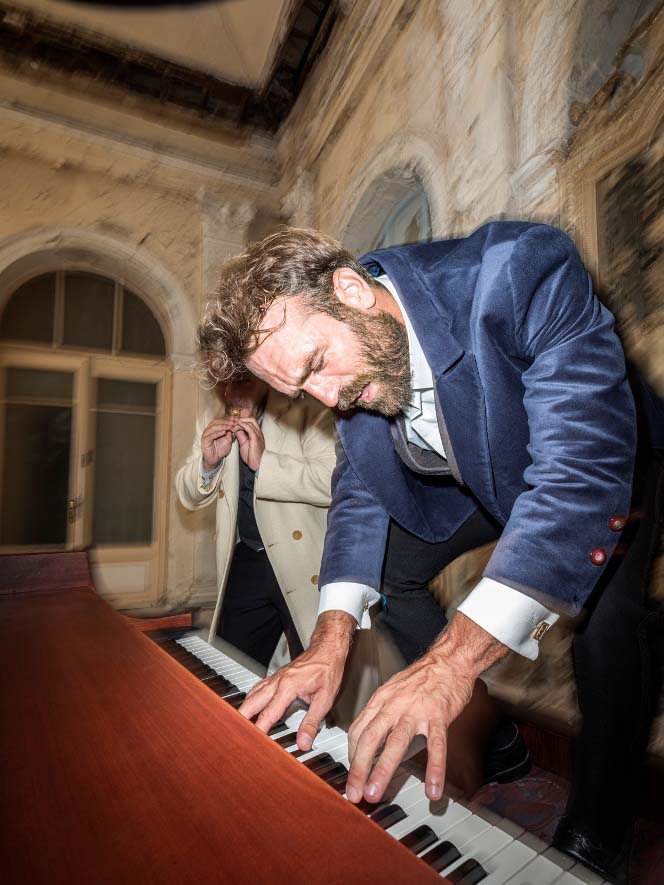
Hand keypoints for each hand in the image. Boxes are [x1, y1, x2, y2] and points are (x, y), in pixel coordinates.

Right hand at [201, 417, 235, 469]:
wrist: (215, 459)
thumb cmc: (221, 449)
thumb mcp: (228, 439)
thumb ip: (230, 432)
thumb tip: (234, 425)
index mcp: (214, 427)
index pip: (220, 419)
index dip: (228, 418)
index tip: (236, 418)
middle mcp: (209, 429)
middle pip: (216, 421)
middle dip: (226, 421)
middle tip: (233, 421)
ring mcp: (206, 434)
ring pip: (214, 427)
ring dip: (223, 425)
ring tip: (230, 426)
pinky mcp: (205, 440)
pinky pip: (211, 435)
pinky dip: (218, 432)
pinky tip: (224, 431)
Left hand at [234, 416, 264, 470]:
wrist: (257, 464)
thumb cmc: (251, 456)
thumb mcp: (244, 444)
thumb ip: (241, 436)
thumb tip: (236, 430)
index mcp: (257, 434)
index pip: (251, 422)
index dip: (242, 420)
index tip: (234, 423)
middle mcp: (259, 433)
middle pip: (252, 419)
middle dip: (242, 418)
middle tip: (233, 421)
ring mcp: (258, 435)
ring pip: (251, 421)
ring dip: (241, 421)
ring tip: (233, 423)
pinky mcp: (256, 438)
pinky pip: (249, 428)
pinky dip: (242, 425)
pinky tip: (236, 426)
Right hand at [238, 611, 354, 750]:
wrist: (327, 649)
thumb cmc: (327, 669)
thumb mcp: (324, 700)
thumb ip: (311, 722)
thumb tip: (304, 741)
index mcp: (288, 687)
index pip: (269, 713)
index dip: (260, 729)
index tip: (254, 742)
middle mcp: (278, 681)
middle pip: (252, 702)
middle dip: (243, 719)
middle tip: (237, 734)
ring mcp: (276, 677)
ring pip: (252, 694)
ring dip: (245, 709)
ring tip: (239, 724)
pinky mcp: (277, 676)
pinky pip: (258, 687)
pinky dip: (251, 698)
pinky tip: (250, 704)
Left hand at [346, 651, 472, 804]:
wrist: (449, 660)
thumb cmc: (423, 676)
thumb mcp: (393, 690)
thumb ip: (380, 712)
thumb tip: (368, 737)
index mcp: (381, 699)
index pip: (359, 730)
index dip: (353, 755)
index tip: (353, 775)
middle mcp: (394, 705)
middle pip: (370, 739)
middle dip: (359, 769)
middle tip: (355, 793)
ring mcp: (416, 711)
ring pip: (396, 743)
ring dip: (383, 771)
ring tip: (376, 793)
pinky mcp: (438, 716)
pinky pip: (436, 746)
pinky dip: (435, 769)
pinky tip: (433, 789)